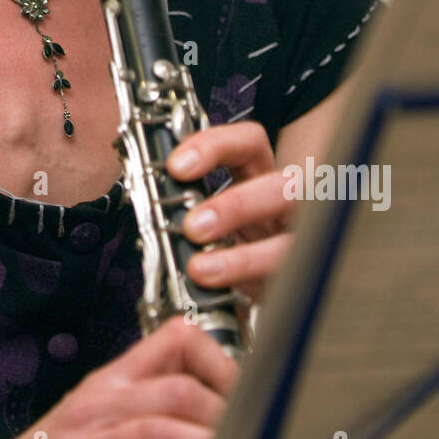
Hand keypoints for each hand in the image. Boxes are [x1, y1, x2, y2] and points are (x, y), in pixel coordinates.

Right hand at [0, 317, 238, 438]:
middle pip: (177, 388)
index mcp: (107, 385)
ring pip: (160, 433)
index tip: (251, 393)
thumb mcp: (98, 431)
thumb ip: (154, 425)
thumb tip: (219, 432)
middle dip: (227, 416)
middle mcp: (97, 408)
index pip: (174, 339)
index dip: (222, 360)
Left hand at [166, 122, 295, 307]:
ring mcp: (292, 244)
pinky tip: (220, 296)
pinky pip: (283, 288)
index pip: (249, 142)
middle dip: (237, 206)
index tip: (176, 167)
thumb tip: (147, 191)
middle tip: (193, 227)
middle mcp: (283, 205)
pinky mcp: (288, 282)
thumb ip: (184, 196)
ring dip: (244, 258)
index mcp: (258, 175)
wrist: (244, 284)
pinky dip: (249, 290)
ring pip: (291, 244)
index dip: (216, 146)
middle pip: (285, 188)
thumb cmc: (219, 235)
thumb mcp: (203, 208)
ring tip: (200, 270)